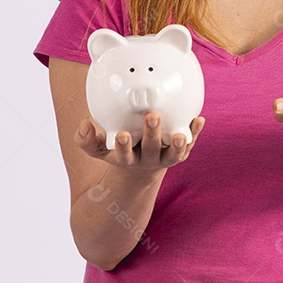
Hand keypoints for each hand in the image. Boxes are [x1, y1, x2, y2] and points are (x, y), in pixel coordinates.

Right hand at [75, 113, 205, 172]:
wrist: (141, 167)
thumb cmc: (119, 149)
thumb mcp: (99, 149)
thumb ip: (86, 139)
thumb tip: (84, 124)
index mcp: (126, 158)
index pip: (123, 154)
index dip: (123, 146)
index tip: (122, 135)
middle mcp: (147, 159)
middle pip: (151, 149)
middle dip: (152, 134)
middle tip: (152, 116)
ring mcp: (165, 157)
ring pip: (173, 153)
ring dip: (178, 144)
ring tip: (181, 134)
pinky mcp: (180, 153)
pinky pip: (190, 144)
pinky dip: (194, 133)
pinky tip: (198, 119)